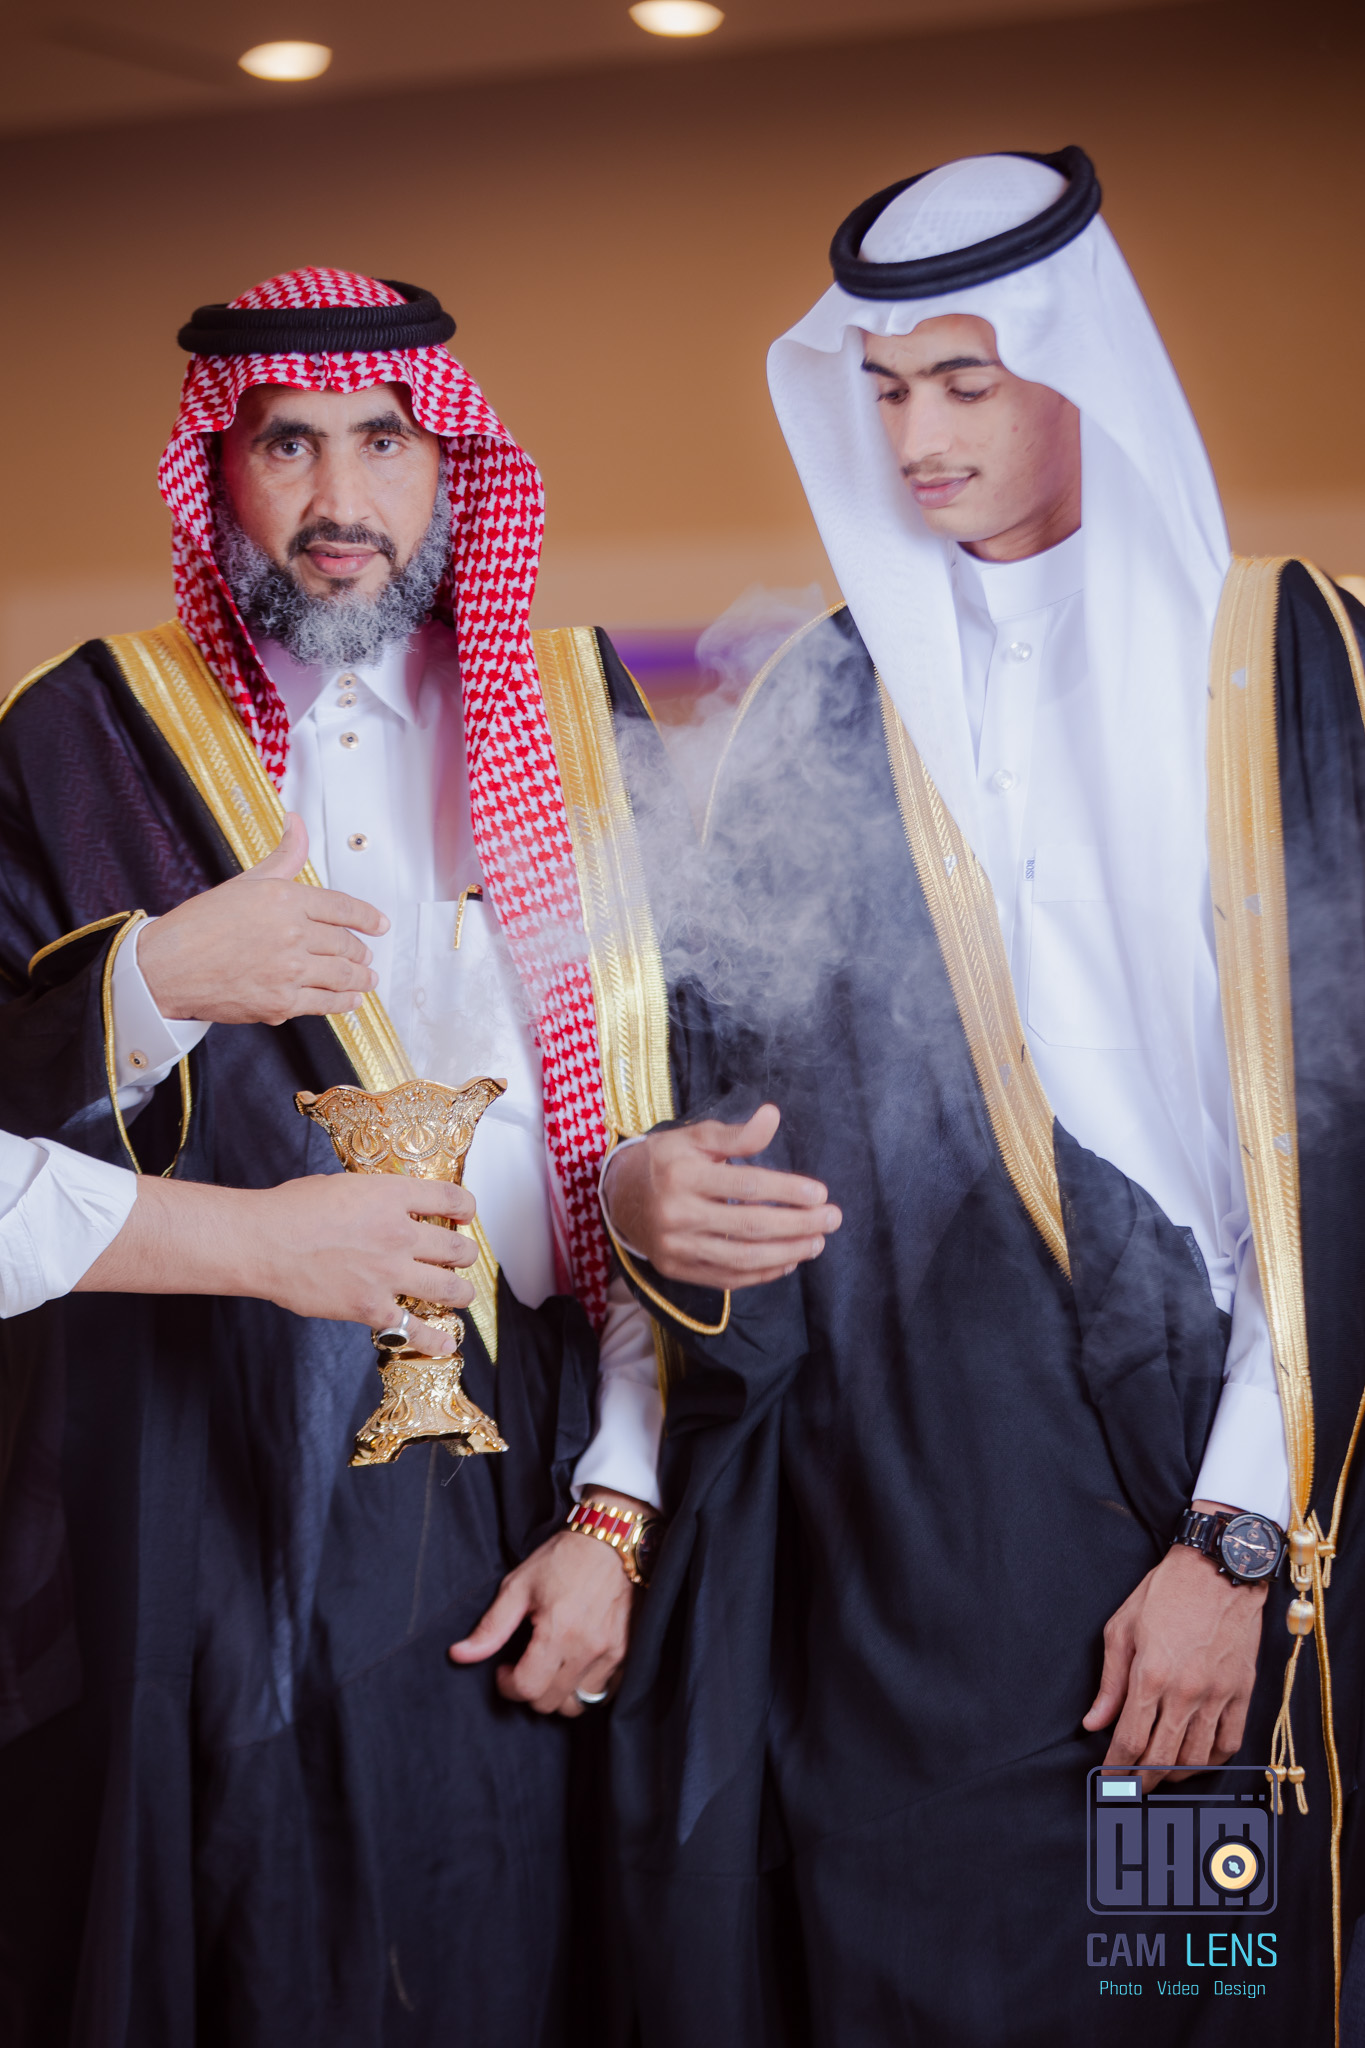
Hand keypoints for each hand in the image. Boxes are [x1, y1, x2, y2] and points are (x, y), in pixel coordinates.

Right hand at [78, 1172, 478, 1352]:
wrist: (263, 1241)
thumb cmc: (291, 1209)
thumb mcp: (342, 1185)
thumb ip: (375, 1197)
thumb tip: (391, 1205)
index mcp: (392, 1196)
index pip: (451, 1198)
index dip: (466, 1208)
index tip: (465, 1215)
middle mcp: (399, 1233)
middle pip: (457, 1247)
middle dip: (465, 1255)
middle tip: (462, 1258)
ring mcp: (388, 1273)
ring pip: (449, 1288)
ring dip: (461, 1292)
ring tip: (461, 1294)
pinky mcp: (371, 1307)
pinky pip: (415, 1328)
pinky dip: (435, 1339)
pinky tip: (445, 1343)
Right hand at [138, 812, 387, 1025]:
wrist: (165, 969)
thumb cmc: (198, 926)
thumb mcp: (244, 883)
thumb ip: (282, 857)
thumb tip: (297, 823)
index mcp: (285, 899)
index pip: (343, 907)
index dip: (368, 918)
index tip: (380, 925)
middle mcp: (292, 934)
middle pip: (345, 944)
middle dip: (361, 951)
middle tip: (366, 955)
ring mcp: (289, 971)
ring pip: (342, 976)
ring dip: (360, 978)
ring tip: (367, 979)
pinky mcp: (281, 1003)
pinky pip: (324, 1004)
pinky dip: (343, 1003)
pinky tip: (349, 1000)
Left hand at [447, 1496, 645, 1713]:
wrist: (612, 1540)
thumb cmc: (563, 1559)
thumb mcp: (519, 1585)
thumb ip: (491, 1627)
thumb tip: (459, 1655)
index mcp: (558, 1631)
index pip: (528, 1689)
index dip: (507, 1685)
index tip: (504, 1668)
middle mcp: (588, 1647)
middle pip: (551, 1703)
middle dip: (530, 1690)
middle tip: (525, 1664)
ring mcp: (612, 1652)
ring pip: (578, 1704)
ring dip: (558, 1693)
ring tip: (551, 1667)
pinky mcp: (627, 1652)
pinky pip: (603, 1693)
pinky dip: (585, 1687)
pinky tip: (574, 1665)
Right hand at [602, 1104, 840, 1290]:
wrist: (619, 1196)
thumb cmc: (666, 1160)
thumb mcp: (694, 1136)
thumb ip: (736, 1134)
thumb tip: (773, 1116)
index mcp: (683, 1173)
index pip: (746, 1185)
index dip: (787, 1191)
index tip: (819, 1193)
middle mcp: (677, 1213)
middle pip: (749, 1225)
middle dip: (798, 1224)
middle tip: (832, 1219)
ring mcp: (675, 1247)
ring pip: (741, 1258)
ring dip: (787, 1253)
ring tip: (817, 1242)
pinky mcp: (677, 1270)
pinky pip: (726, 1278)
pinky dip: (762, 1274)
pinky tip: (788, 1261)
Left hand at [1082, 1503, 1267, 1789]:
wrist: (1218, 1569)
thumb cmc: (1166, 1592)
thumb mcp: (1122, 1628)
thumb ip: (1109, 1682)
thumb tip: (1094, 1722)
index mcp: (1150, 1675)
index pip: (1130, 1740)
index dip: (1117, 1768)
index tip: (1109, 1780)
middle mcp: (1185, 1692)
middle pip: (1161, 1758)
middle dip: (1141, 1781)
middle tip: (1131, 1789)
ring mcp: (1218, 1695)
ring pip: (1197, 1758)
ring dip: (1174, 1774)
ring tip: (1159, 1775)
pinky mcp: (1242, 1692)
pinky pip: (1230, 1743)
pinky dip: (1212, 1760)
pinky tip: (1196, 1760)